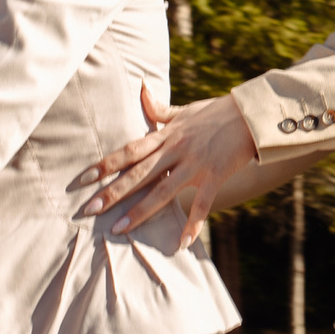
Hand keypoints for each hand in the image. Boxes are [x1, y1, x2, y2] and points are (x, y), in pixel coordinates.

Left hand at [74, 85, 256, 250]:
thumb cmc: (217, 113)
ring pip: (161, 191)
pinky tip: (181, 244)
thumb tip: (141, 89)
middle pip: (138, 174)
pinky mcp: (214, 176)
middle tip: (88, 210)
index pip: (129, 151)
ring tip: (118, 229)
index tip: (83, 178)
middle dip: (112, 192)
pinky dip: (192, 225)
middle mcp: (176, 150)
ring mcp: (194, 165)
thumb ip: (160, 109)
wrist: (251, 115)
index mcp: (166, 135)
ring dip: (139, 212)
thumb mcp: (185, 110)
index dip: (105, 164)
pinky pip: (201, 204)